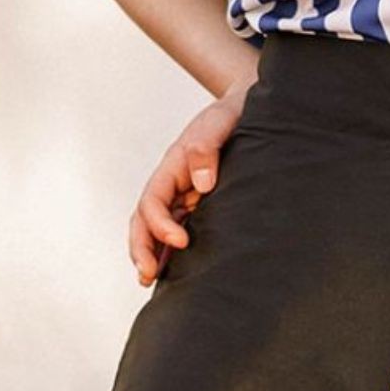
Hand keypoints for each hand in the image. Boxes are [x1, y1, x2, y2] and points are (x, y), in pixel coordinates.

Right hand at [128, 79, 255, 286]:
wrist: (247, 108)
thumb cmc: (230, 114)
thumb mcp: (218, 123)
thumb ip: (206, 148)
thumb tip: (202, 184)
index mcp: (171, 167)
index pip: (153, 201)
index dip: (160, 224)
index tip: (182, 240)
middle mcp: (173, 185)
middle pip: (144, 221)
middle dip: (142, 248)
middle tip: (148, 275)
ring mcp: (184, 197)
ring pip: (157, 231)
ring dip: (152, 255)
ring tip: (150, 282)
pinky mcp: (199, 206)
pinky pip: (178, 231)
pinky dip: (171, 251)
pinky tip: (175, 273)